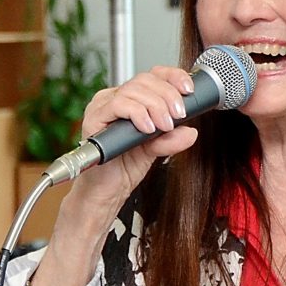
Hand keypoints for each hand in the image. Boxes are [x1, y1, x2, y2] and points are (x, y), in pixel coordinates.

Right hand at [29, 66, 197, 285]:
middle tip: (182, 111)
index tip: (191, 88)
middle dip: (165, 94)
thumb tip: (193, 129)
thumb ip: (169, 142)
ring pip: (125, 93)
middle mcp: (109, 106)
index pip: (150, 78)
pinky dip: (133, 117)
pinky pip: (109, 116)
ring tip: (168, 121)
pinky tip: (154, 128)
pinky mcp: (92, 137)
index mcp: (127, 106)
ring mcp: (98, 120)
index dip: (171, 77)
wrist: (95, 208)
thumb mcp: (153, 157)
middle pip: (140, 81)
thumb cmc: (120, 178)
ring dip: (151, 103)